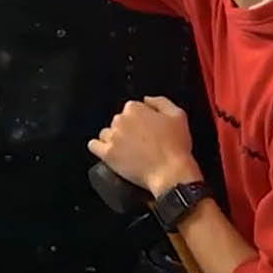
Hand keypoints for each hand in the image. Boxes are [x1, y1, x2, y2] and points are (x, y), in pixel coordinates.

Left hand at [87, 96, 202, 197]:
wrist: (170, 173)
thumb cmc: (176, 146)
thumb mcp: (178, 115)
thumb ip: (160, 101)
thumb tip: (146, 100)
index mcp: (135, 109)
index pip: (131, 109)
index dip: (141, 119)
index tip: (147, 129)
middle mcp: (120, 120)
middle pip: (118, 121)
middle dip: (127, 129)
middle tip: (141, 142)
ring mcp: (112, 137)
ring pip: (106, 133)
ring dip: (114, 139)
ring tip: (128, 150)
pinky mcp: (107, 154)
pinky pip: (94, 146)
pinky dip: (99, 147)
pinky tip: (109, 151)